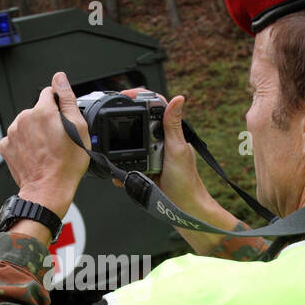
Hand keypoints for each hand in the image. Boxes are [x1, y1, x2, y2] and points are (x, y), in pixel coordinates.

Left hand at [0, 71, 90, 216]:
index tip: (62, 120)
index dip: (59, 105)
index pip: (49, 92)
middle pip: (37, 110)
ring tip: (46, 150)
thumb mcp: (78, 128)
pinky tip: (35, 155)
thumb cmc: (65, 165)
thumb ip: (67, 99)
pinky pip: (16, 138)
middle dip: (46, 120)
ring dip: (35, 132)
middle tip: (57, 140)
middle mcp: (24, 118)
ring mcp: (13, 133)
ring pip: (26, 124)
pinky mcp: (6, 146)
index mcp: (43, 111)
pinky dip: (25, 144)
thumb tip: (60, 79)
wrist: (47, 190)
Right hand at [117, 87, 209, 210]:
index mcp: (169, 132)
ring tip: (119, 155)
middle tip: (119, 131)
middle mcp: (159, 141)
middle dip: (127, 128)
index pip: (154, 106)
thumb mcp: (177, 149)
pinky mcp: (143, 169)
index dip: (139, 97)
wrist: (182, 207)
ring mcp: (150, 155)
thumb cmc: (186, 181)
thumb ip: (173, 125)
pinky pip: (127, 165)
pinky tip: (119, 175)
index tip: (124, 97)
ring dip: (122, 152)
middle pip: (138, 123)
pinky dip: (121, 170)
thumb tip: (179, 98)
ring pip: (130, 146)